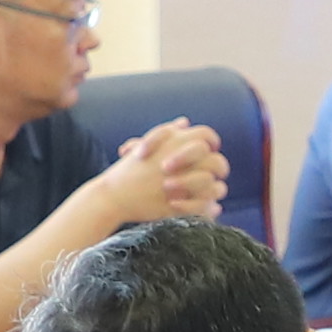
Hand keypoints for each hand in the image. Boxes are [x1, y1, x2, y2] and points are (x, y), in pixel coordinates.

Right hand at [114, 120, 228, 223]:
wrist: (113, 196)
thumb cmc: (128, 172)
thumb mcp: (146, 145)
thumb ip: (168, 133)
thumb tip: (184, 122)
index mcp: (173, 142)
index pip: (206, 136)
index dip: (212, 143)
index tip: (211, 150)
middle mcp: (180, 161)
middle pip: (216, 160)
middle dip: (218, 168)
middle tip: (214, 174)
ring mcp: (181, 183)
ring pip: (214, 184)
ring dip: (215, 188)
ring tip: (212, 192)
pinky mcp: (179, 205)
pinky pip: (205, 207)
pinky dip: (210, 208)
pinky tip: (212, 208)